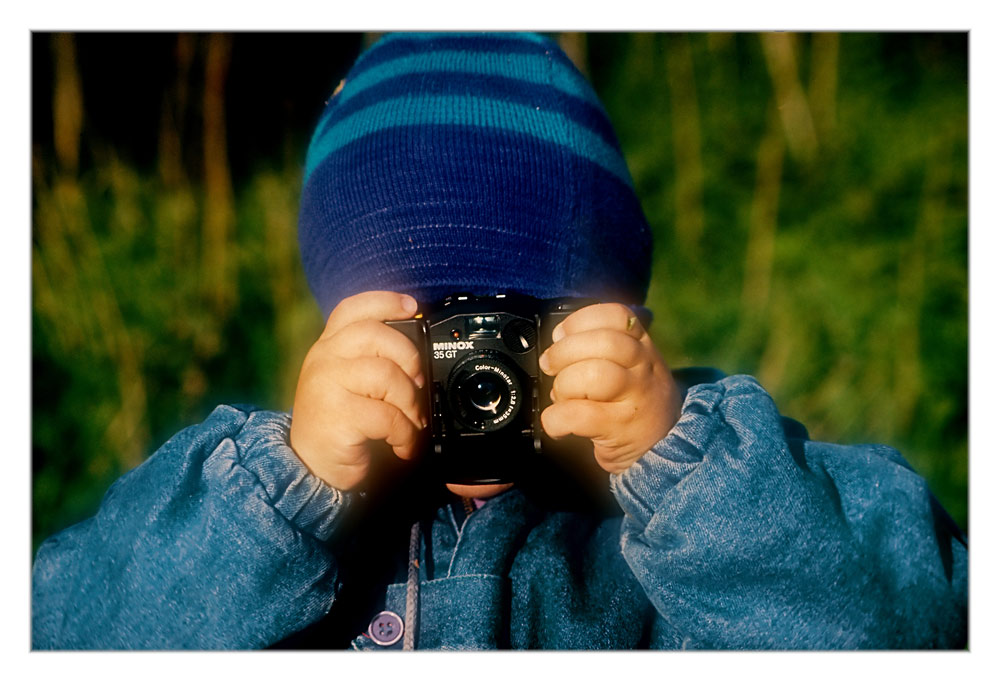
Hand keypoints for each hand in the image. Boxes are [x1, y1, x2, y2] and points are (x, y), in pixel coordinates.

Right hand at [290, 291, 425, 490]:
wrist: (310, 468)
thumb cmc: (338, 423)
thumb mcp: (349, 383)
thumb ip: (371, 360)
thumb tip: (419, 352)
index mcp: (329, 347)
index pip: (352, 309)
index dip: (384, 301)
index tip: (412, 307)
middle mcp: (323, 359)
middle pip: (375, 334)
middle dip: (409, 358)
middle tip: (418, 384)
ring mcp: (326, 385)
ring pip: (386, 374)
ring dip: (410, 402)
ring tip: (412, 422)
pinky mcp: (336, 416)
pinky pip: (387, 416)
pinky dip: (405, 434)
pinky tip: (402, 445)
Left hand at [538, 303, 681, 474]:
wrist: (666, 448)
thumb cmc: (635, 401)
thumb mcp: (633, 366)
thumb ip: (602, 347)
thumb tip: (557, 343)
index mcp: (643, 346)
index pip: (617, 315)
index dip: (581, 320)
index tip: (561, 334)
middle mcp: (644, 368)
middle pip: (604, 342)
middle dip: (563, 352)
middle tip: (550, 366)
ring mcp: (636, 399)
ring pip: (594, 375)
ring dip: (564, 384)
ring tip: (561, 397)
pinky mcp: (620, 429)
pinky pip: (579, 415)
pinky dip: (556, 419)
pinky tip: (557, 423)